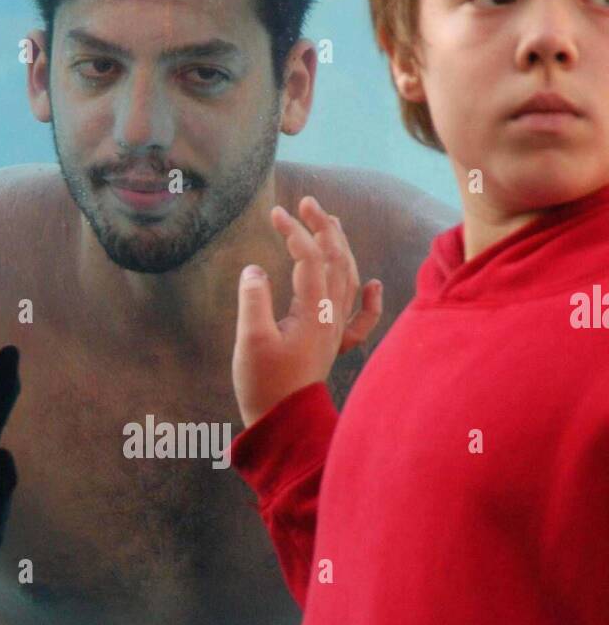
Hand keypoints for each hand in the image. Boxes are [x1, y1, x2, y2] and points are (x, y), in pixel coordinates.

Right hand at [232, 196, 382, 427]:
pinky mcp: (330, 347)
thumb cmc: (264, 384)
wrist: (282, 422)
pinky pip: (359, 320)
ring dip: (341, 248)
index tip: (275, 213)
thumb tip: (256, 270)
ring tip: (331, 223)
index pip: (310, 258)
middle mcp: (330, 316)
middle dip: (324, 227)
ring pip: (349, 280)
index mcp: (313, 310)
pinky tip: (373, 285)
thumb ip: (254, 300)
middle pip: (336, 260)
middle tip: (307, 202)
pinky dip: (369, 301)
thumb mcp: (251, 340)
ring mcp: (334, 331)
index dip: (295, 231)